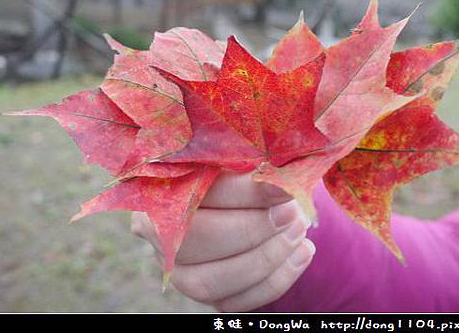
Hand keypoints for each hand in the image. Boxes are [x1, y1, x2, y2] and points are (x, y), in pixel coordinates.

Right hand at [131, 169, 315, 310]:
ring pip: (209, 281)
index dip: (243, 194)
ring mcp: (175, 265)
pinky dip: (275, 281)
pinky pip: (232, 302)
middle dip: (253, 230)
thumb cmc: (240, 164)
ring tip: (299, 232)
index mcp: (158, 184)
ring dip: (266, 259)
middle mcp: (155, 228)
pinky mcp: (200, 287)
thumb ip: (251, 164)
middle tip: (292, 213)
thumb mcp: (241, 155)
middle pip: (195, 241)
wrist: (243, 190)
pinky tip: (303, 252)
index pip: (197, 193)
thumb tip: (281, 180)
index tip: (283, 187)